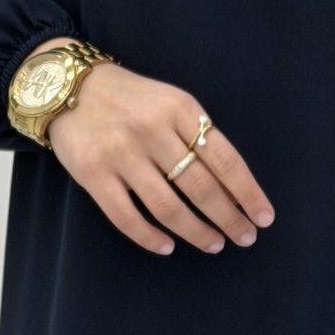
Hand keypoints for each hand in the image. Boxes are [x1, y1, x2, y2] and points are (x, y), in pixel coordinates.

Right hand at [46, 59, 275, 255]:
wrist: (71, 87)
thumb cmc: (132, 99)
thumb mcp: (172, 102)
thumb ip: (198, 135)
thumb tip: (233, 185)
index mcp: (181, 110)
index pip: (224, 158)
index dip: (247, 192)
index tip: (264, 217)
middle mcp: (153, 132)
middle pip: (200, 186)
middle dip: (229, 218)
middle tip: (244, 237)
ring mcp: (122, 155)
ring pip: (168, 207)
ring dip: (196, 232)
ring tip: (214, 244)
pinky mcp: (93, 174)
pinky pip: (126, 217)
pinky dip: (150, 237)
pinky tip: (167, 246)